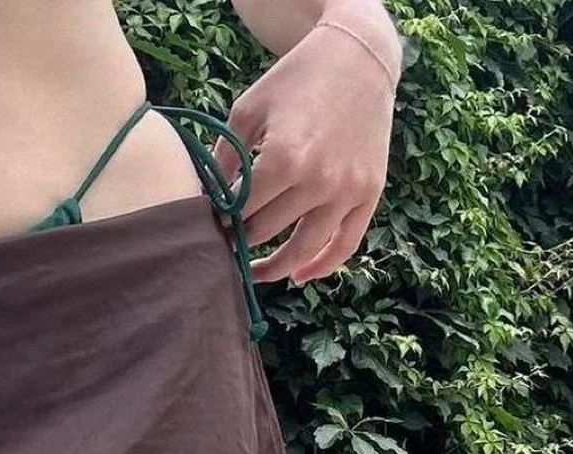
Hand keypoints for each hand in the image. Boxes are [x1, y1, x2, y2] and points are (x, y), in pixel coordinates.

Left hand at [210, 18, 396, 285]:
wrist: (357, 58)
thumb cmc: (294, 82)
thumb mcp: (247, 111)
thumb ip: (224, 161)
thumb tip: (203, 203)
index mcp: (284, 159)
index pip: (240, 211)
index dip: (220, 221)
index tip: (207, 226)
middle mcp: (319, 180)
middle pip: (266, 232)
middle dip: (240, 240)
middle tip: (225, 245)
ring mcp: (348, 190)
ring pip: (303, 250)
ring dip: (274, 268)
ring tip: (253, 274)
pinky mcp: (370, 193)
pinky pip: (346, 245)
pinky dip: (322, 266)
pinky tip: (299, 277)